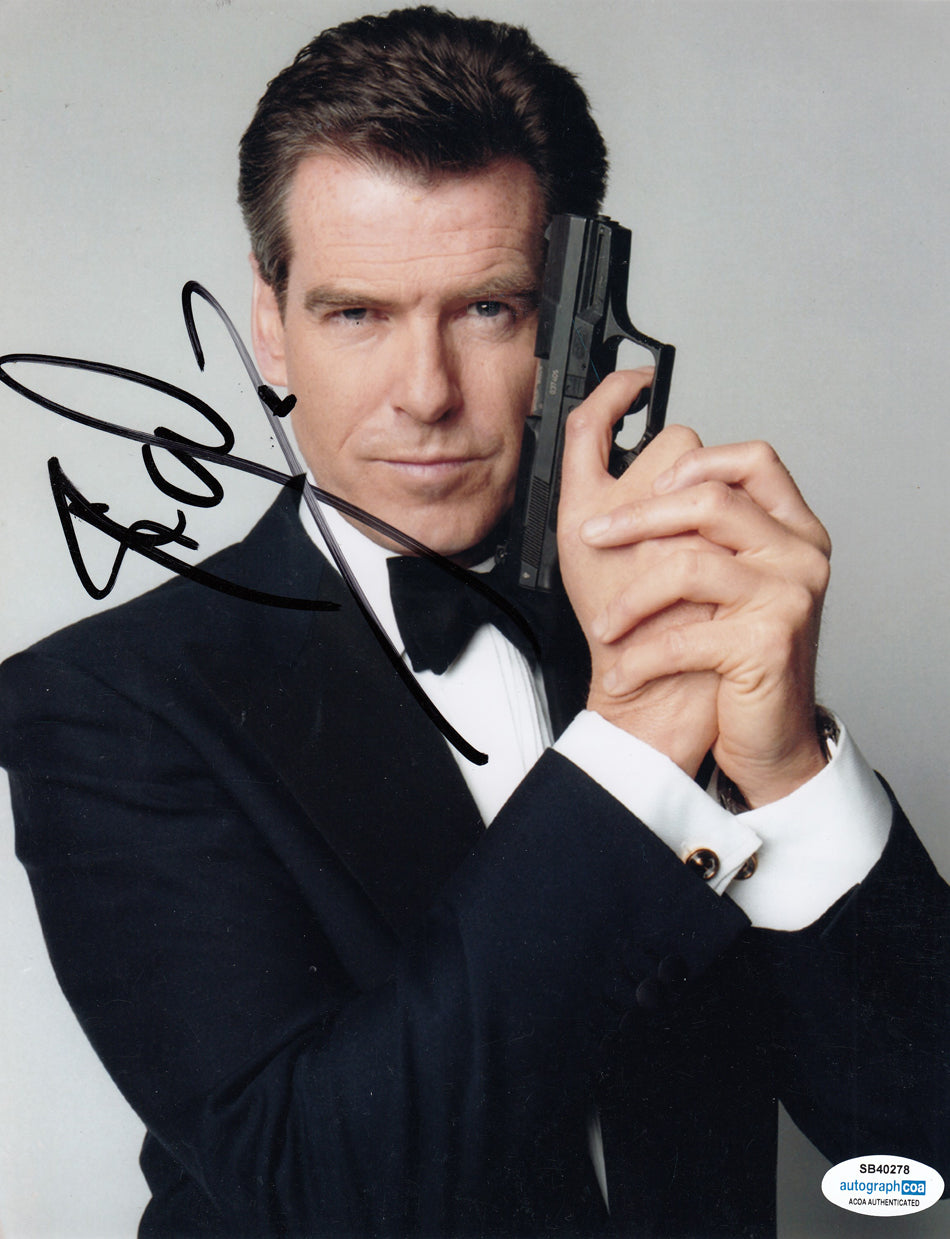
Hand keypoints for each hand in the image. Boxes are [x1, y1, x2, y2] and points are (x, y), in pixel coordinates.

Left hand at [574, 400, 831, 806]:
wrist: (768, 737)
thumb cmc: (737, 658)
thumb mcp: (723, 582)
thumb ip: (704, 530)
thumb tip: (640, 477)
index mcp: (792, 529)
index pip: (754, 460)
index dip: (696, 461)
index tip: (647, 482)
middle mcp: (800, 555)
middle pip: (711, 501)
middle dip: (637, 517)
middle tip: (592, 536)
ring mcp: (789, 597)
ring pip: (688, 566)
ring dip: (630, 600)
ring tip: (606, 626)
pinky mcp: (766, 644)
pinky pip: (682, 636)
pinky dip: (640, 658)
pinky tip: (623, 670)